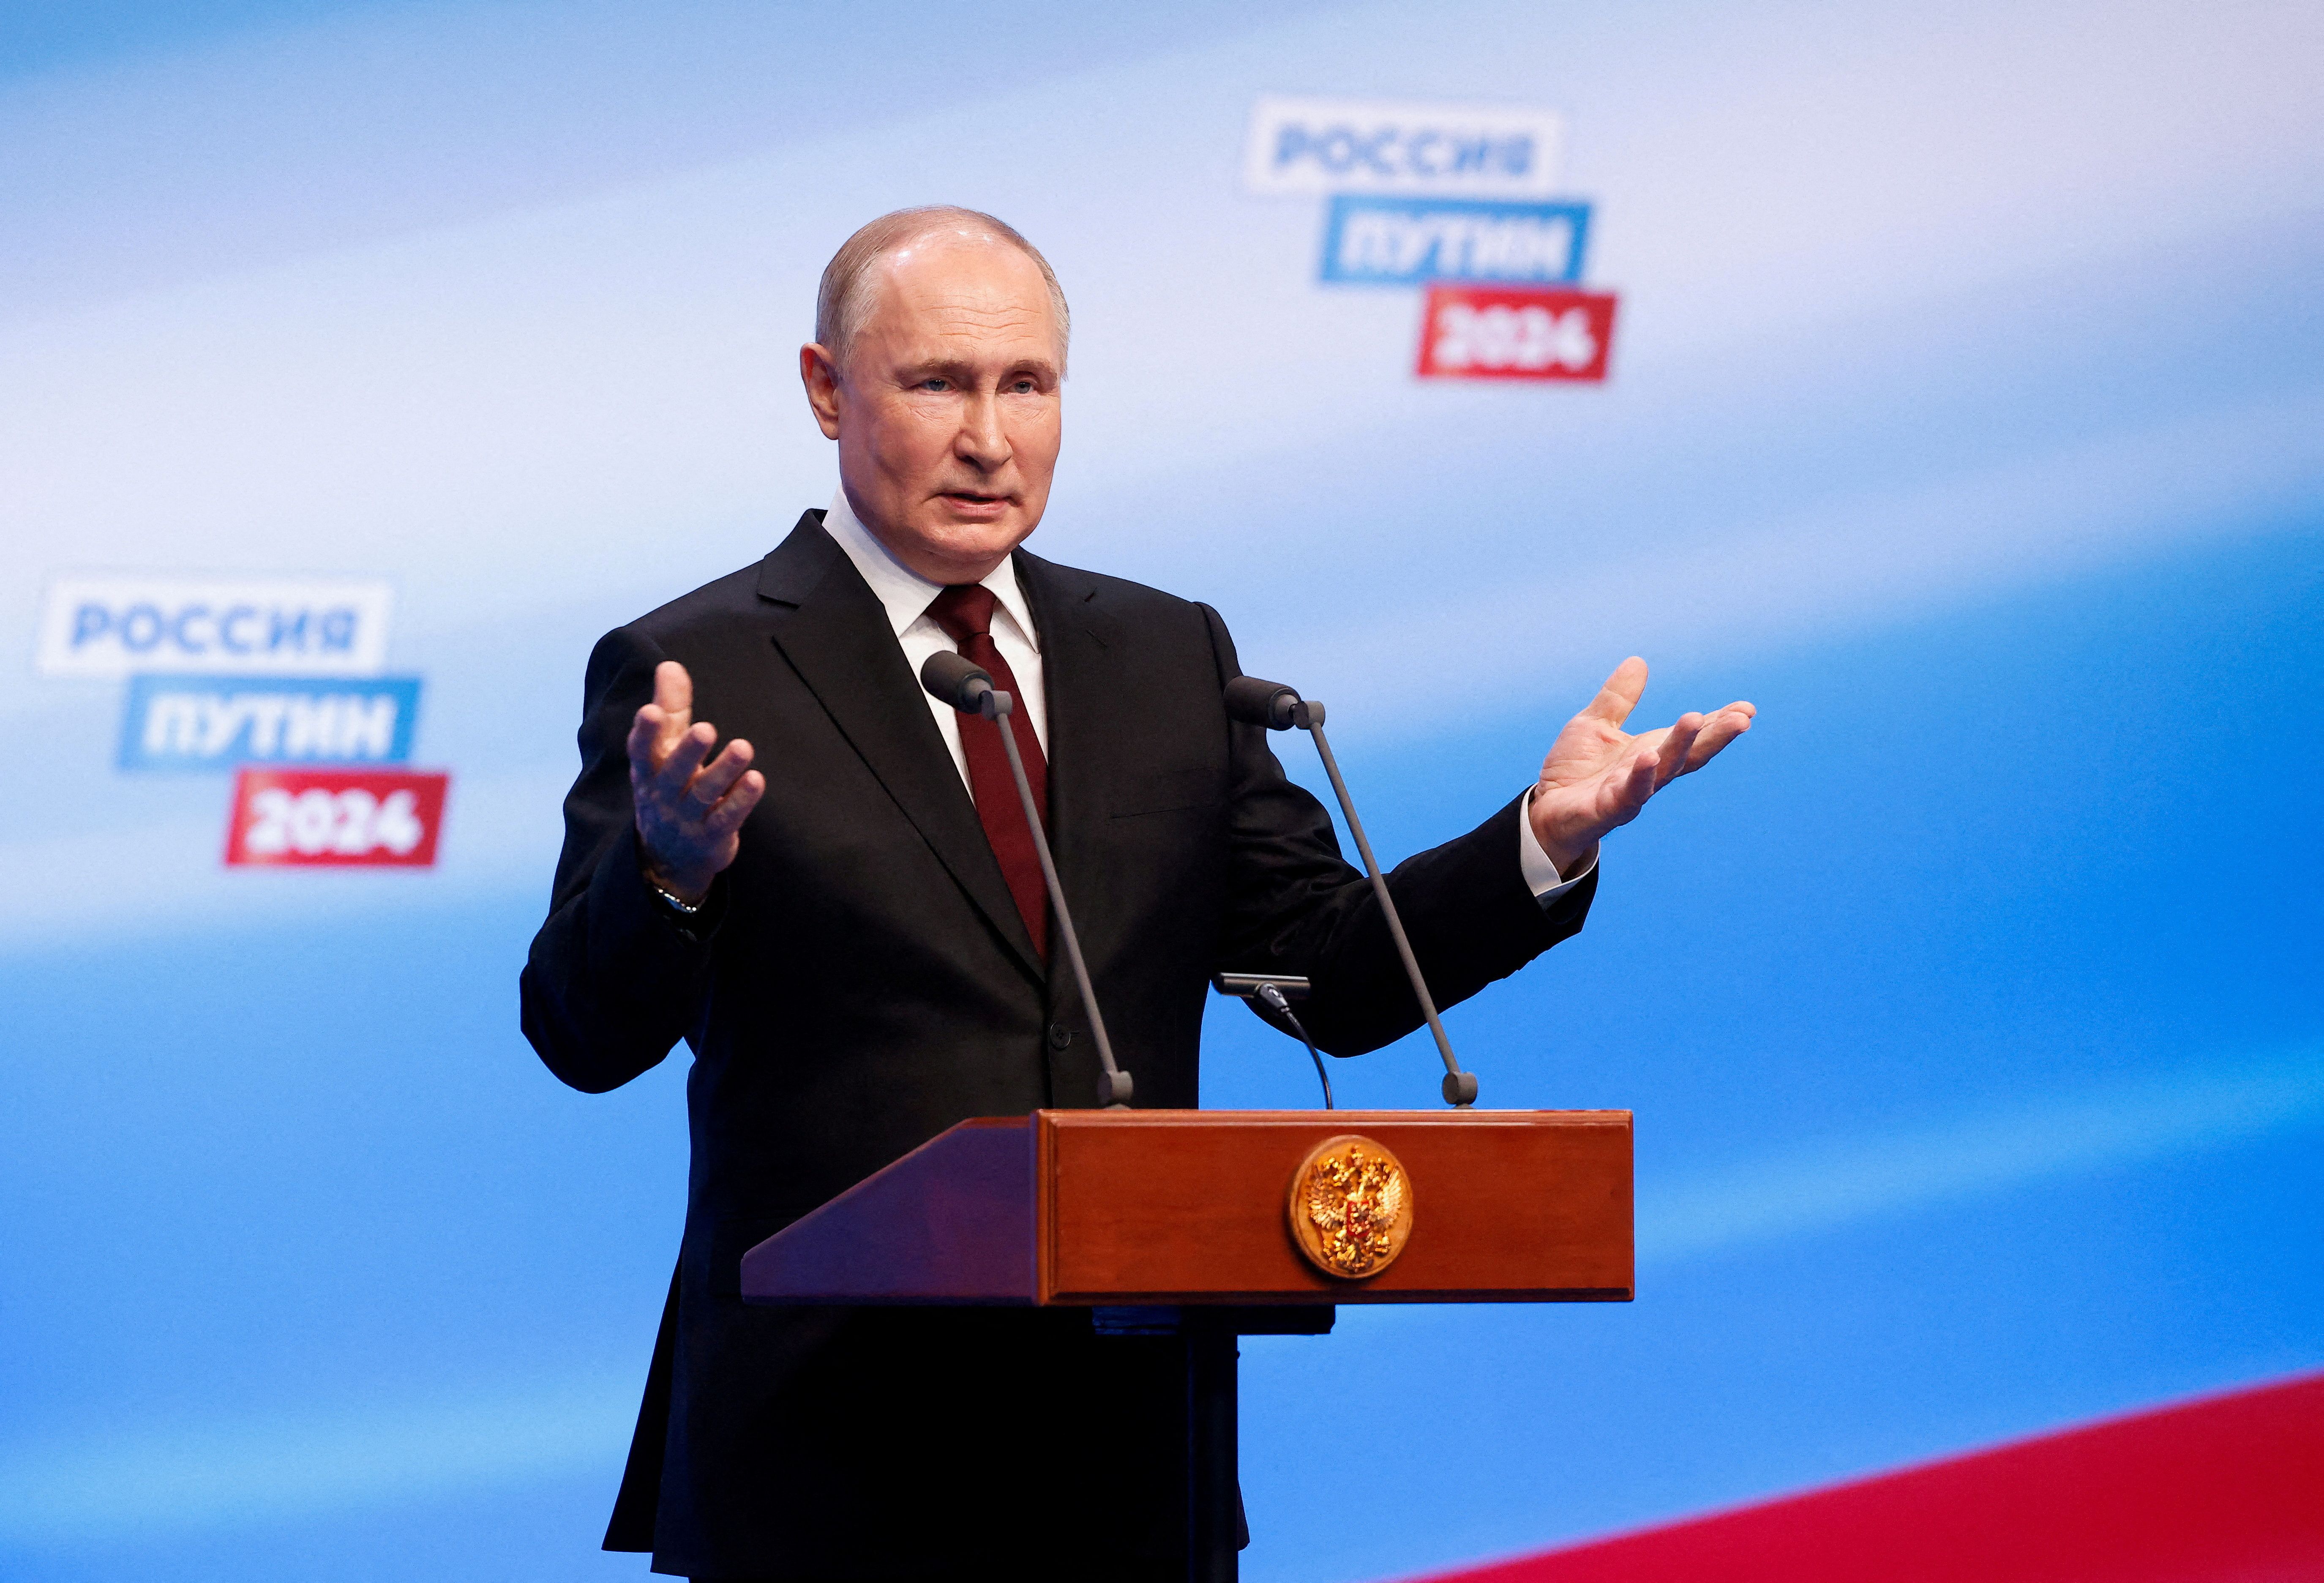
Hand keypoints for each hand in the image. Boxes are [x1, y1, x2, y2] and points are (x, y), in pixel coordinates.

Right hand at [628, 661, 764, 904]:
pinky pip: (727, 818)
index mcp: (649, 771)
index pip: (642, 751)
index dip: (645, 733)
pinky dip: (742, 800)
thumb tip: (670, 666)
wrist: (668, 857)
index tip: (650, 712)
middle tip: (705, 729)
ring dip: (724, 771)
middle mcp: (664, 795)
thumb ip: (671, 709)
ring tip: (743, 748)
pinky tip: (756, 780)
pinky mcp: (712, 836)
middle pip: (674, 772)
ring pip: (704, 794)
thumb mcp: (663, 752)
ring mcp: (687, 818)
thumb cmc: (668, 788)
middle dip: (688, 751)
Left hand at [1527, 657, 1754, 874]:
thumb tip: (1638, 661)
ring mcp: (1632, 792)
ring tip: (1696, 719)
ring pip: (1664, 770)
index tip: (1747, 709)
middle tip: (1743, 718)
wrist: (1546, 809)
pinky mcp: (1609, 808)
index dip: (1719, 724)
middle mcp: (1649, 773)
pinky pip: (1630, 793)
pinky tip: (1649, 757)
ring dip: (1681, 745)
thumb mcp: (1595, 724)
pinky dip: (1641, 776)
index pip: (1692, 738)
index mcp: (1651, 751)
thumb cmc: (1576, 770)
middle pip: (1689, 754)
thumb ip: (1618, 698)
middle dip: (1716, 736)